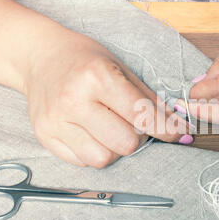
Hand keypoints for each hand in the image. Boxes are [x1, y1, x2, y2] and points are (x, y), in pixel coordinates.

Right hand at [23, 30, 190, 167]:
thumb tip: (175, 124)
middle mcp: (74, 101)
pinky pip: (82, 162)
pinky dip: (94, 151)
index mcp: (97, 77)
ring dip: (115, 149)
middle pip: (125, 144)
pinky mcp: (45, 136)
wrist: (40, 57)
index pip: (142, 115)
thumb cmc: (84, 60)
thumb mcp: (120, 67)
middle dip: (138, 138)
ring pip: (103, 158)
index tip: (178, 134)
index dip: (166, 129)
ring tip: (110, 130)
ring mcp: (56, 121)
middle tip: (133, 125)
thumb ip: (148, 98)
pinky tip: (91, 133)